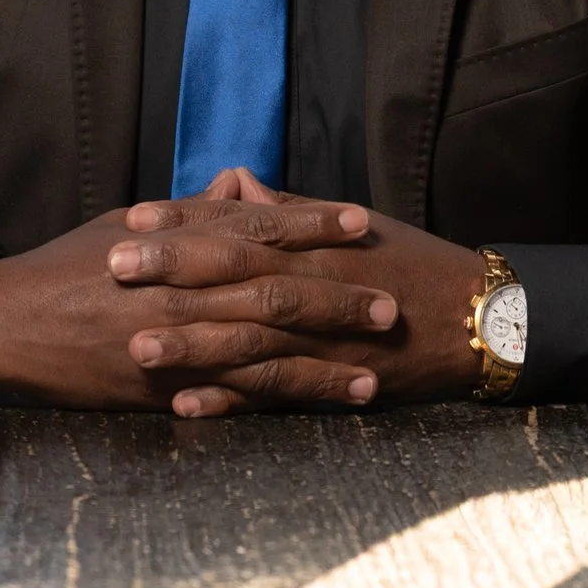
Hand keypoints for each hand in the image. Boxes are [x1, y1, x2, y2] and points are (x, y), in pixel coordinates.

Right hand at [0, 178, 390, 410]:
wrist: (6, 324)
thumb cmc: (67, 266)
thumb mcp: (126, 221)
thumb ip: (190, 210)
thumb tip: (240, 184)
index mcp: (173, 244)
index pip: (257, 228)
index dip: (312, 224)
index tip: (361, 222)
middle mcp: (180, 292)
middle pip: (274, 291)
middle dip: (336, 296)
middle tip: (390, 300)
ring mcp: (174, 344)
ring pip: (264, 352)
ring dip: (326, 359)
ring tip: (377, 363)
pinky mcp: (164, 390)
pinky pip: (234, 397)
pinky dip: (283, 398)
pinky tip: (325, 403)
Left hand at [112, 173, 487, 415]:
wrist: (475, 318)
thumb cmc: (408, 262)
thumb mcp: (348, 224)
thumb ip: (286, 209)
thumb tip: (233, 181)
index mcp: (313, 242)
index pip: (238, 224)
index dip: (185, 221)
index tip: (135, 217)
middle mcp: (314, 285)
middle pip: (234, 275)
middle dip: (171, 272)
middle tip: (113, 266)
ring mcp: (321, 339)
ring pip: (248, 339)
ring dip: (190, 344)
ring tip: (135, 345)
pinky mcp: (332, 383)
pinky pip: (274, 395)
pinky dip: (230, 401)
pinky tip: (185, 405)